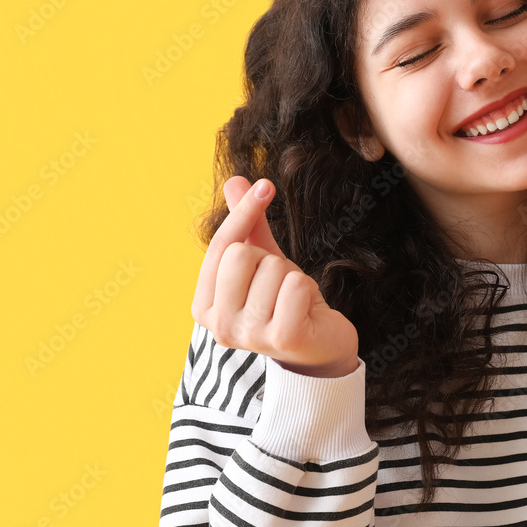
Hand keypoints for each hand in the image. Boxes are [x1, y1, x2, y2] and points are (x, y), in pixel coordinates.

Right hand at [190, 176, 359, 376]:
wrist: (321, 346)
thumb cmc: (284, 302)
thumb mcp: (262, 261)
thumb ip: (246, 225)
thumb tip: (235, 181)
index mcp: (205, 307)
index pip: (220, 246)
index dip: (244, 212)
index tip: (266, 186)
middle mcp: (220, 326)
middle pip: (242, 255)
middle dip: (271, 260)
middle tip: (280, 285)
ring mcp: (250, 336)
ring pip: (274, 268)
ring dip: (293, 277)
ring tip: (293, 301)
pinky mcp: (283, 338)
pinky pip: (297, 285)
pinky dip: (308, 289)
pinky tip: (306, 310)